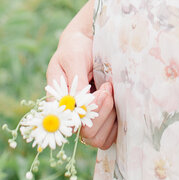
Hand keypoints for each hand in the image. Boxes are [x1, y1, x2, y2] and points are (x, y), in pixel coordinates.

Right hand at [46, 6, 117, 149]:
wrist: (90, 41)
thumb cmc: (77, 48)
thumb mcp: (74, 59)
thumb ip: (76, 83)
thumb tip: (79, 106)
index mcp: (59, 104)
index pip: (70, 125)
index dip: (86, 115)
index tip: (99, 91)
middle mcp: (73, 117)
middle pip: (88, 135)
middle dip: (102, 112)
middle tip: (107, 87)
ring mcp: (89, 120)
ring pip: (100, 138)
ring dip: (110, 115)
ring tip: (111, 89)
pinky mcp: (104, 120)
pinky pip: (111, 135)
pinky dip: (119, 120)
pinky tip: (118, 99)